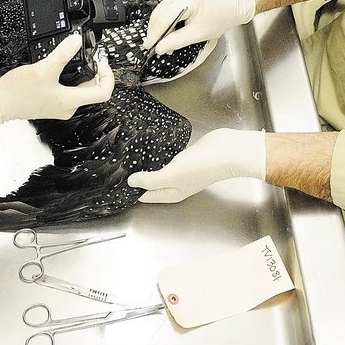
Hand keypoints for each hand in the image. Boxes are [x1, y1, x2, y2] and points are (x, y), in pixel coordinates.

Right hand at [0, 34, 114, 136]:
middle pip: (93, 89)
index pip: (103, 92)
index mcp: (70, 102)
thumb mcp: (44, 68)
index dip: (108, 75)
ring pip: (80, 88)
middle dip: (94, 71)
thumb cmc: (17, 93)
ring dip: (81, 72)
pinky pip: (67, 89)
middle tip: (89, 56)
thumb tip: (76, 41)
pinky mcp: (50, 101)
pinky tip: (59, 65)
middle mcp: (67, 107)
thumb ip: (63, 54)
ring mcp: (59, 105)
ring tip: (74, 57)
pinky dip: (68, 76)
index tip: (101, 62)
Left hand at [127, 128, 265, 201]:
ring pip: (161, 171)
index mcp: (172, 194)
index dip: (132, 191)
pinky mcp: (187, 156)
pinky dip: (160, 155)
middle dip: (139, 179)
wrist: (227, 151)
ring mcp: (183, 170)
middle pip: (153, 184)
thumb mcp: (171, 176)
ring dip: (149, 167)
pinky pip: (169, 158)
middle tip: (120, 169)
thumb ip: (150, 180)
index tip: (117, 183)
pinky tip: (152, 148)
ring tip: (132, 158)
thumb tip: (131, 182)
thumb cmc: (200, 167)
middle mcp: (177, 184)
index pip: (147, 196)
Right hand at [143, 0, 254, 54]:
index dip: (155, 34)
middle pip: (158, 14)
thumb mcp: (198, 34)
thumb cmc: (219, 18)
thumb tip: (159, 48)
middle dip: (155, 32)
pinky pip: (164, 9)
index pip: (164, 18)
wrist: (230, 5)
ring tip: (163, 43)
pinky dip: (164, 22)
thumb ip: (177, 41)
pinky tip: (168, 32)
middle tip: (155, 48)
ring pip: (159, 12)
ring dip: (159, 28)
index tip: (149, 47)